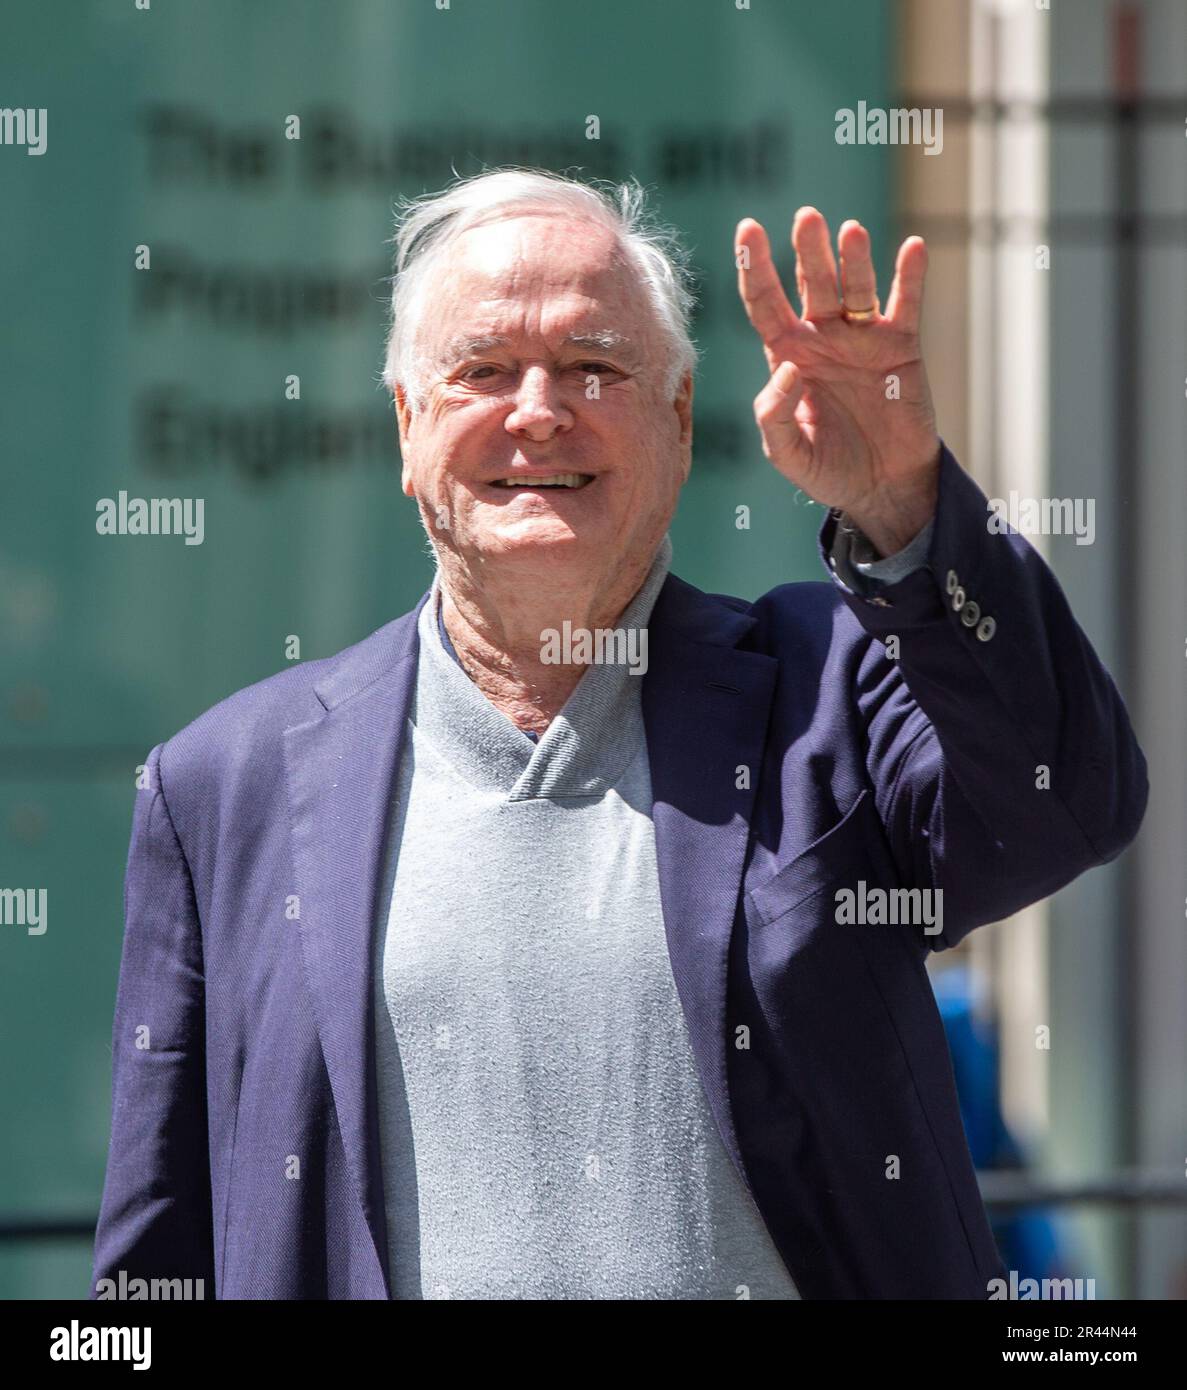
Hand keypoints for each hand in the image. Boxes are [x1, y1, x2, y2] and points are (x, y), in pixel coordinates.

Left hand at [736, 208, 940, 556]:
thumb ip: (775, 415)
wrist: (882, 487)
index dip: (755, 267)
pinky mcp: (901, 347)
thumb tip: (790, 366)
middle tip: (807, 217)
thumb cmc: (828, 470)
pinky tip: (912, 247)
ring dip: (854, 258)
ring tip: (850, 231)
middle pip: (810, 283)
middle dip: (808, 250)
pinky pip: (905, 304)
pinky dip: (909, 276)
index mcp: (788, 355)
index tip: (748, 228)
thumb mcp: (789, 453)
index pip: (765, 302)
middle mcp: (823, 338)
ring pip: (856, 287)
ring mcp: (863, 339)